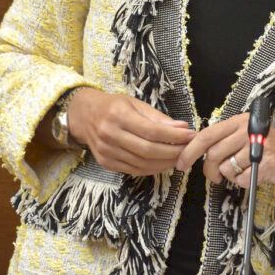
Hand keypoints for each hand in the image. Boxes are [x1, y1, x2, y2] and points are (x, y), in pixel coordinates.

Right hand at [66, 88, 195, 176]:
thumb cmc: (113, 106)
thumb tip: (182, 128)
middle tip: (189, 149)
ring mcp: (106, 151)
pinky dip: (152, 169)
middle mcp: (110, 134)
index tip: (191, 135)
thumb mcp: (134, 103)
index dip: (174, 136)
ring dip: (165, 163)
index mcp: (118, 115)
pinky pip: (134, 170)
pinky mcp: (106, 163)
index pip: (152, 131)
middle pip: (148, 150)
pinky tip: (163, 163)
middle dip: (173, 152)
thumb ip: (157, 117)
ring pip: (142, 164)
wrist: (83, 116)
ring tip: (179, 157)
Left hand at [175, 113, 274, 189]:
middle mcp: (248, 129)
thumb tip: (197, 154)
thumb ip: (226, 142)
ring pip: (226, 168)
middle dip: (209, 170)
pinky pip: (241, 179)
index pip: (207, 134)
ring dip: (231, 177)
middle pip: (213, 154)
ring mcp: (259, 144)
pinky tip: (255, 176)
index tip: (180, 163)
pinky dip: (244, 183)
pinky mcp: (267, 161)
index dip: (190, 150)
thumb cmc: (273, 151)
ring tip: (244, 172)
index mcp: (240, 121)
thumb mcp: (248, 138)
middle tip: (215, 177)